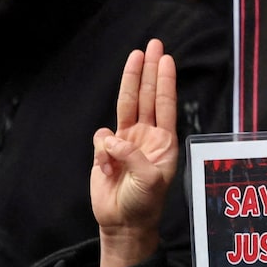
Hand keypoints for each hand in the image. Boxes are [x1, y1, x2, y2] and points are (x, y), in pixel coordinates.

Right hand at [93, 40, 179, 266]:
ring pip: (125, 106)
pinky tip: (107, 167)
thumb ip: (132, 157)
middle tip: (152, 44)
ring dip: (130, 81)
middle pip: (146, 96)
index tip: (166, 58)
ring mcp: (125, 142)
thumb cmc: (145, 203)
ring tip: (134, 56)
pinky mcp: (105, 152)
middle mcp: (146, 136)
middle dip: (149, 70)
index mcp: (164, 141)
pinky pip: (100, 140)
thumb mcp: (149, 180)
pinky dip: (101, 150)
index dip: (164, 81)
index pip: (164, 104)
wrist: (123, 222)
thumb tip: (112, 139)